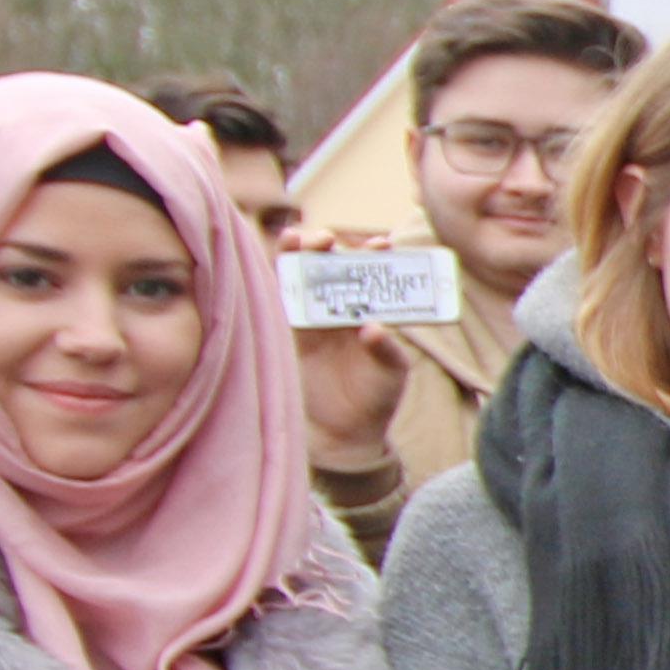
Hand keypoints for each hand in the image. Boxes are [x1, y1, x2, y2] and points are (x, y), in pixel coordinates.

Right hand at [289, 233, 412, 464]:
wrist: (345, 432)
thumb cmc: (375, 398)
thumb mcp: (391, 374)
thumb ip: (386, 350)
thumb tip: (373, 329)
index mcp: (370, 312)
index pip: (374, 277)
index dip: (376, 257)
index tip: (382, 244)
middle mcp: (342, 310)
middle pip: (334, 268)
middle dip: (330, 249)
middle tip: (328, 240)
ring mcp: (315, 320)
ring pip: (305, 279)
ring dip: (299, 256)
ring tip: (298, 237)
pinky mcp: (291, 333)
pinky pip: (284, 302)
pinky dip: (280, 281)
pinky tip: (277, 262)